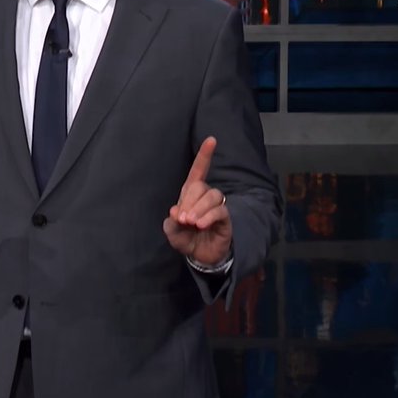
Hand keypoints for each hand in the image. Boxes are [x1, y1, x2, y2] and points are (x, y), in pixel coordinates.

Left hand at [163, 137, 231, 267]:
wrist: (200, 256)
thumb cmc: (186, 239)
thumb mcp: (173, 231)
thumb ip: (171, 222)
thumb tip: (176, 212)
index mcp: (191, 194)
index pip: (198, 171)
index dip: (204, 156)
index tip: (212, 140)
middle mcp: (205, 197)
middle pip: (200, 186)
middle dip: (189, 201)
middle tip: (183, 219)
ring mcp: (217, 207)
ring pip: (212, 196)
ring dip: (198, 208)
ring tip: (191, 223)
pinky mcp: (225, 219)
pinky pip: (220, 210)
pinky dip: (208, 216)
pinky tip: (201, 225)